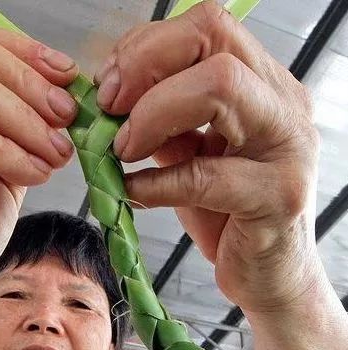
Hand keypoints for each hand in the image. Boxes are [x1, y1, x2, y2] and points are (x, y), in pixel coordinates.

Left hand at [94, 1, 323, 315]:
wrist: (268, 275)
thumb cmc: (229, 215)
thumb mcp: (192, 158)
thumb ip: (162, 123)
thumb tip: (108, 99)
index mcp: (263, 86)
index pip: (207, 27)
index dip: (147, 47)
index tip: (109, 85)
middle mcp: (283, 105)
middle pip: (214, 42)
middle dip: (144, 69)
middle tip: (108, 111)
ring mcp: (287, 149)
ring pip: (218, 88)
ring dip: (150, 115)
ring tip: (121, 152)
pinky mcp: (276, 198)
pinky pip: (204, 175)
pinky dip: (155, 181)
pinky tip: (133, 192)